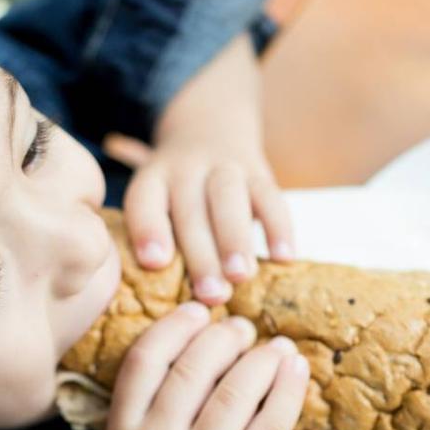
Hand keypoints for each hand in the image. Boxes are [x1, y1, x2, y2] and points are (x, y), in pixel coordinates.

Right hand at [99, 301, 309, 429]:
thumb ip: (145, 400)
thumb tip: (196, 331)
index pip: (144, 361)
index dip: (174, 327)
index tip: (199, 311)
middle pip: (192, 369)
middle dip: (222, 338)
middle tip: (240, 328)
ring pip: (235, 391)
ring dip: (260, 358)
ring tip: (273, 348)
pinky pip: (270, 422)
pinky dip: (287, 390)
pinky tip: (295, 369)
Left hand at [103, 132, 295, 306]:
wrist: (209, 126)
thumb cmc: (176, 190)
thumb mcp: (154, 198)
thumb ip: (154, 235)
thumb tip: (159, 302)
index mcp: (152, 180)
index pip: (145, 200)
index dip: (149, 229)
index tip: (154, 262)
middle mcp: (185, 170)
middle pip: (191, 210)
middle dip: (202, 255)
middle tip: (210, 296)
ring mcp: (223, 167)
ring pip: (229, 199)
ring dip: (236, 239)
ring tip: (242, 276)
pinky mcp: (258, 171)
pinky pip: (271, 196)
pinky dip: (279, 227)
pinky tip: (285, 258)